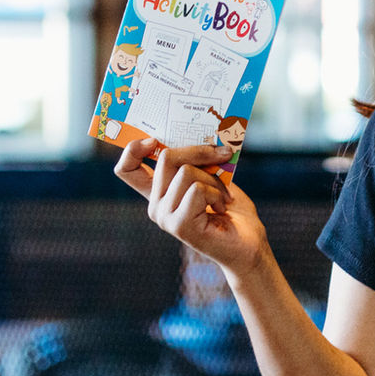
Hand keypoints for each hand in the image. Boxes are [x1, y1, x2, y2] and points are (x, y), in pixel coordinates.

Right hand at [114, 138, 268, 276]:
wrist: (247, 244)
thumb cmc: (231, 209)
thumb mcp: (212, 176)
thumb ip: (197, 160)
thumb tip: (202, 132)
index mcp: (160, 191)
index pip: (126, 169)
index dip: (132, 150)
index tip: (152, 139)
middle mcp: (156, 205)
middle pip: (166, 157)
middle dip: (200, 151)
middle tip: (222, 155)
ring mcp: (164, 216)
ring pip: (186, 172)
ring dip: (215, 180)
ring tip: (223, 197)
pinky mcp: (178, 224)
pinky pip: (197, 189)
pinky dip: (217, 193)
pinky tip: (222, 209)